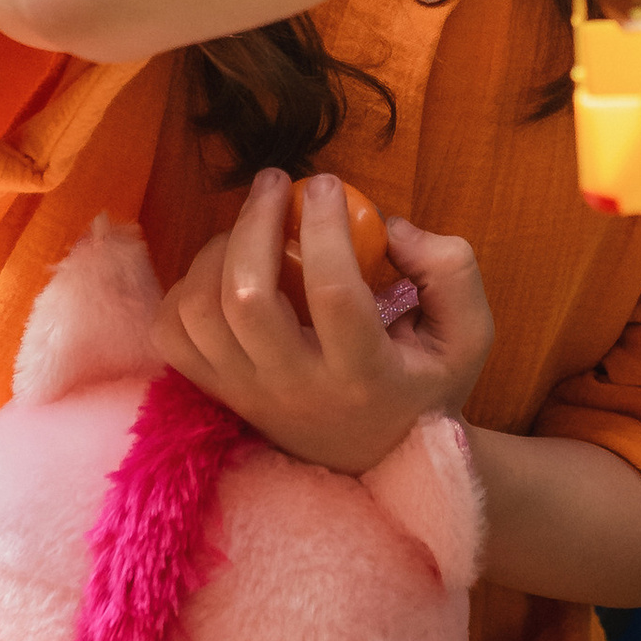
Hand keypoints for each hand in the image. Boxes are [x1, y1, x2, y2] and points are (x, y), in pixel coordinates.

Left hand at [151, 171, 494, 476]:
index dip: (325, 227)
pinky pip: (173, 335)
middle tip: (274, 181)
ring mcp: (248, 396)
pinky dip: (185, 288)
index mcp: (364, 375)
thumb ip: (450, 269)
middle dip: (255, 223)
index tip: (326, 185)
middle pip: (246, 299)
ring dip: (218, 251)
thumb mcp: (467, 334)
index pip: (333, 293)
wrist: (382, 459)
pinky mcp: (220, 394)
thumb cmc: (425, 384)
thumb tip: (389, 226)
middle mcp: (296, 390)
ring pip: (199, 313)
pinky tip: (222, 267)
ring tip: (251, 226)